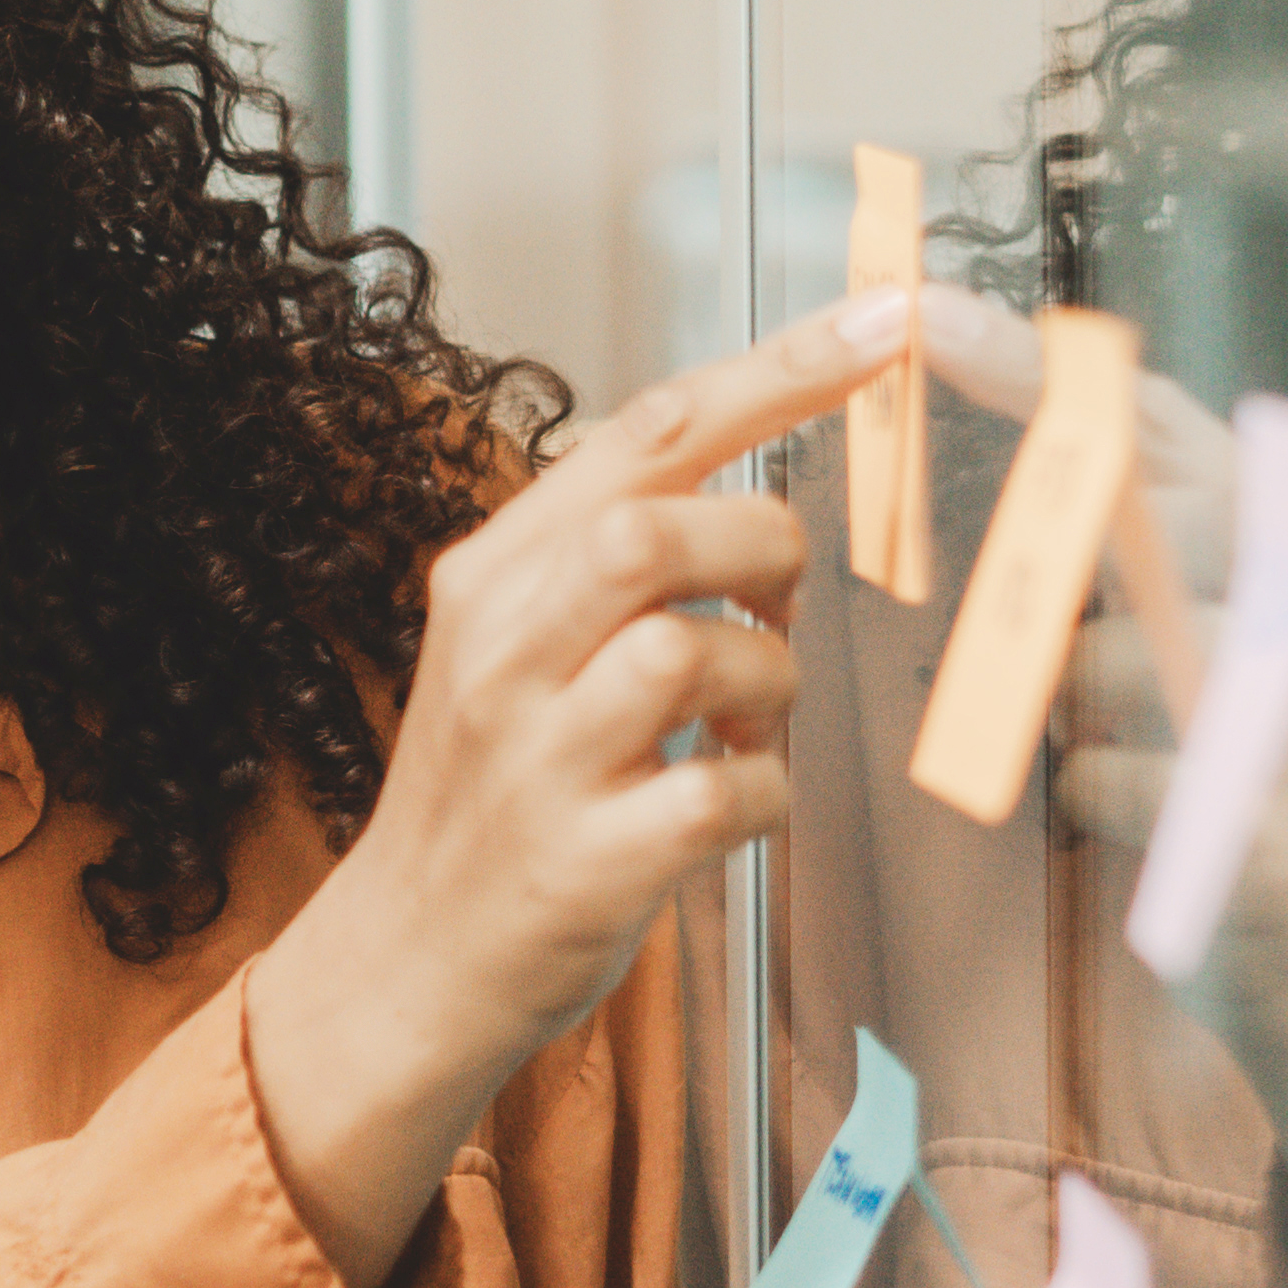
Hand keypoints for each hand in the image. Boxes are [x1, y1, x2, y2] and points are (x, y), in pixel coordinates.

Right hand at [245, 296, 905, 1287]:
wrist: (403, 963)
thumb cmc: (491, 796)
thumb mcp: (517, 647)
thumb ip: (610, 558)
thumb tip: (756, 484)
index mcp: (492, 574)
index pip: (645, 431)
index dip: (781, 369)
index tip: (884, 325)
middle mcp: (503, 650)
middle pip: (662, 529)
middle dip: (763, 554)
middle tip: (773, 608)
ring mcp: (539, 756)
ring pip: (699, 652)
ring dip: (767, 687)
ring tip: (742, 727)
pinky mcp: (585, 859)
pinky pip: (731, 793)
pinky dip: (767, 795)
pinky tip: (733, 804)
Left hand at [927, 286, 1287, 1287]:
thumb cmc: (1242, 802)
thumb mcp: (1176, 658)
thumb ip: (1105, 565)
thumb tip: (986, 470)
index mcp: (1276, 542)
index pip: (1147, 417)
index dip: (1028, 361)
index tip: (922, 309)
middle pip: (1129, 516)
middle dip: (1045, 559)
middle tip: (1016, 608)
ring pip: (1094, 656)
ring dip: (1064, 714)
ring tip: (1110, 751)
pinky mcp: (1260, 826)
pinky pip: (1104, 780)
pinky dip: (1093, 807)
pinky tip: (1136, 828)